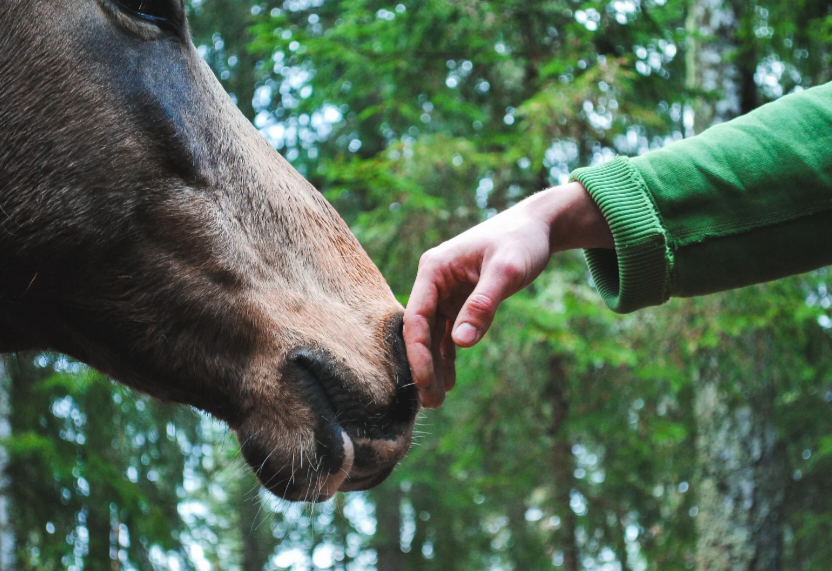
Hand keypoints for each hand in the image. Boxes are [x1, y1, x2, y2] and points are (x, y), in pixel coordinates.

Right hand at [403, 181, 612, 407]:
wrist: (538, 226)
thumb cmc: (521, 242)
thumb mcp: (507, 271)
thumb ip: (482, 305)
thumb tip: (460, 343)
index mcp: (434, 269)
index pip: (416, 316)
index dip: (418, 352)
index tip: (425, 381)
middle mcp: (433, 281)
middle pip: (421, 330)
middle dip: (424, 366)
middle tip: (431, 404)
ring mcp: (445, 292)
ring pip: (433, 335)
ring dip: (435, 365)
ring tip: (437, 401)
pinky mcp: (460, 300)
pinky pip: (449, 332)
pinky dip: (450, 355)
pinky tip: (450, 381)